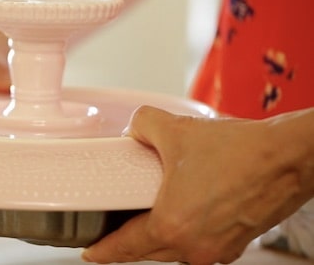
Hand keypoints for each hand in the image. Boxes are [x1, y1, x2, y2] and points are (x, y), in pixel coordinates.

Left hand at [82, 106, 313, 264]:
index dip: (103, 251)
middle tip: (112, 231)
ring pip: (173, 251)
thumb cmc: (240, 151)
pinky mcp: (236, 244)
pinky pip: (198, 245)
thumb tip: (133, 129)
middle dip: (128, 244)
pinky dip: (184, 234)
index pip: (125, 248)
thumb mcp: (175, 129)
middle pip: (148, 252)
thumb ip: (142, 126)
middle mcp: (194, 247)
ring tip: (146, 217)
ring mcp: (217, 250)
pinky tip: (182, 213)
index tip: (90, 254)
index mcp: (172, 226)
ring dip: (158, 238)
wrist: (289, 158)